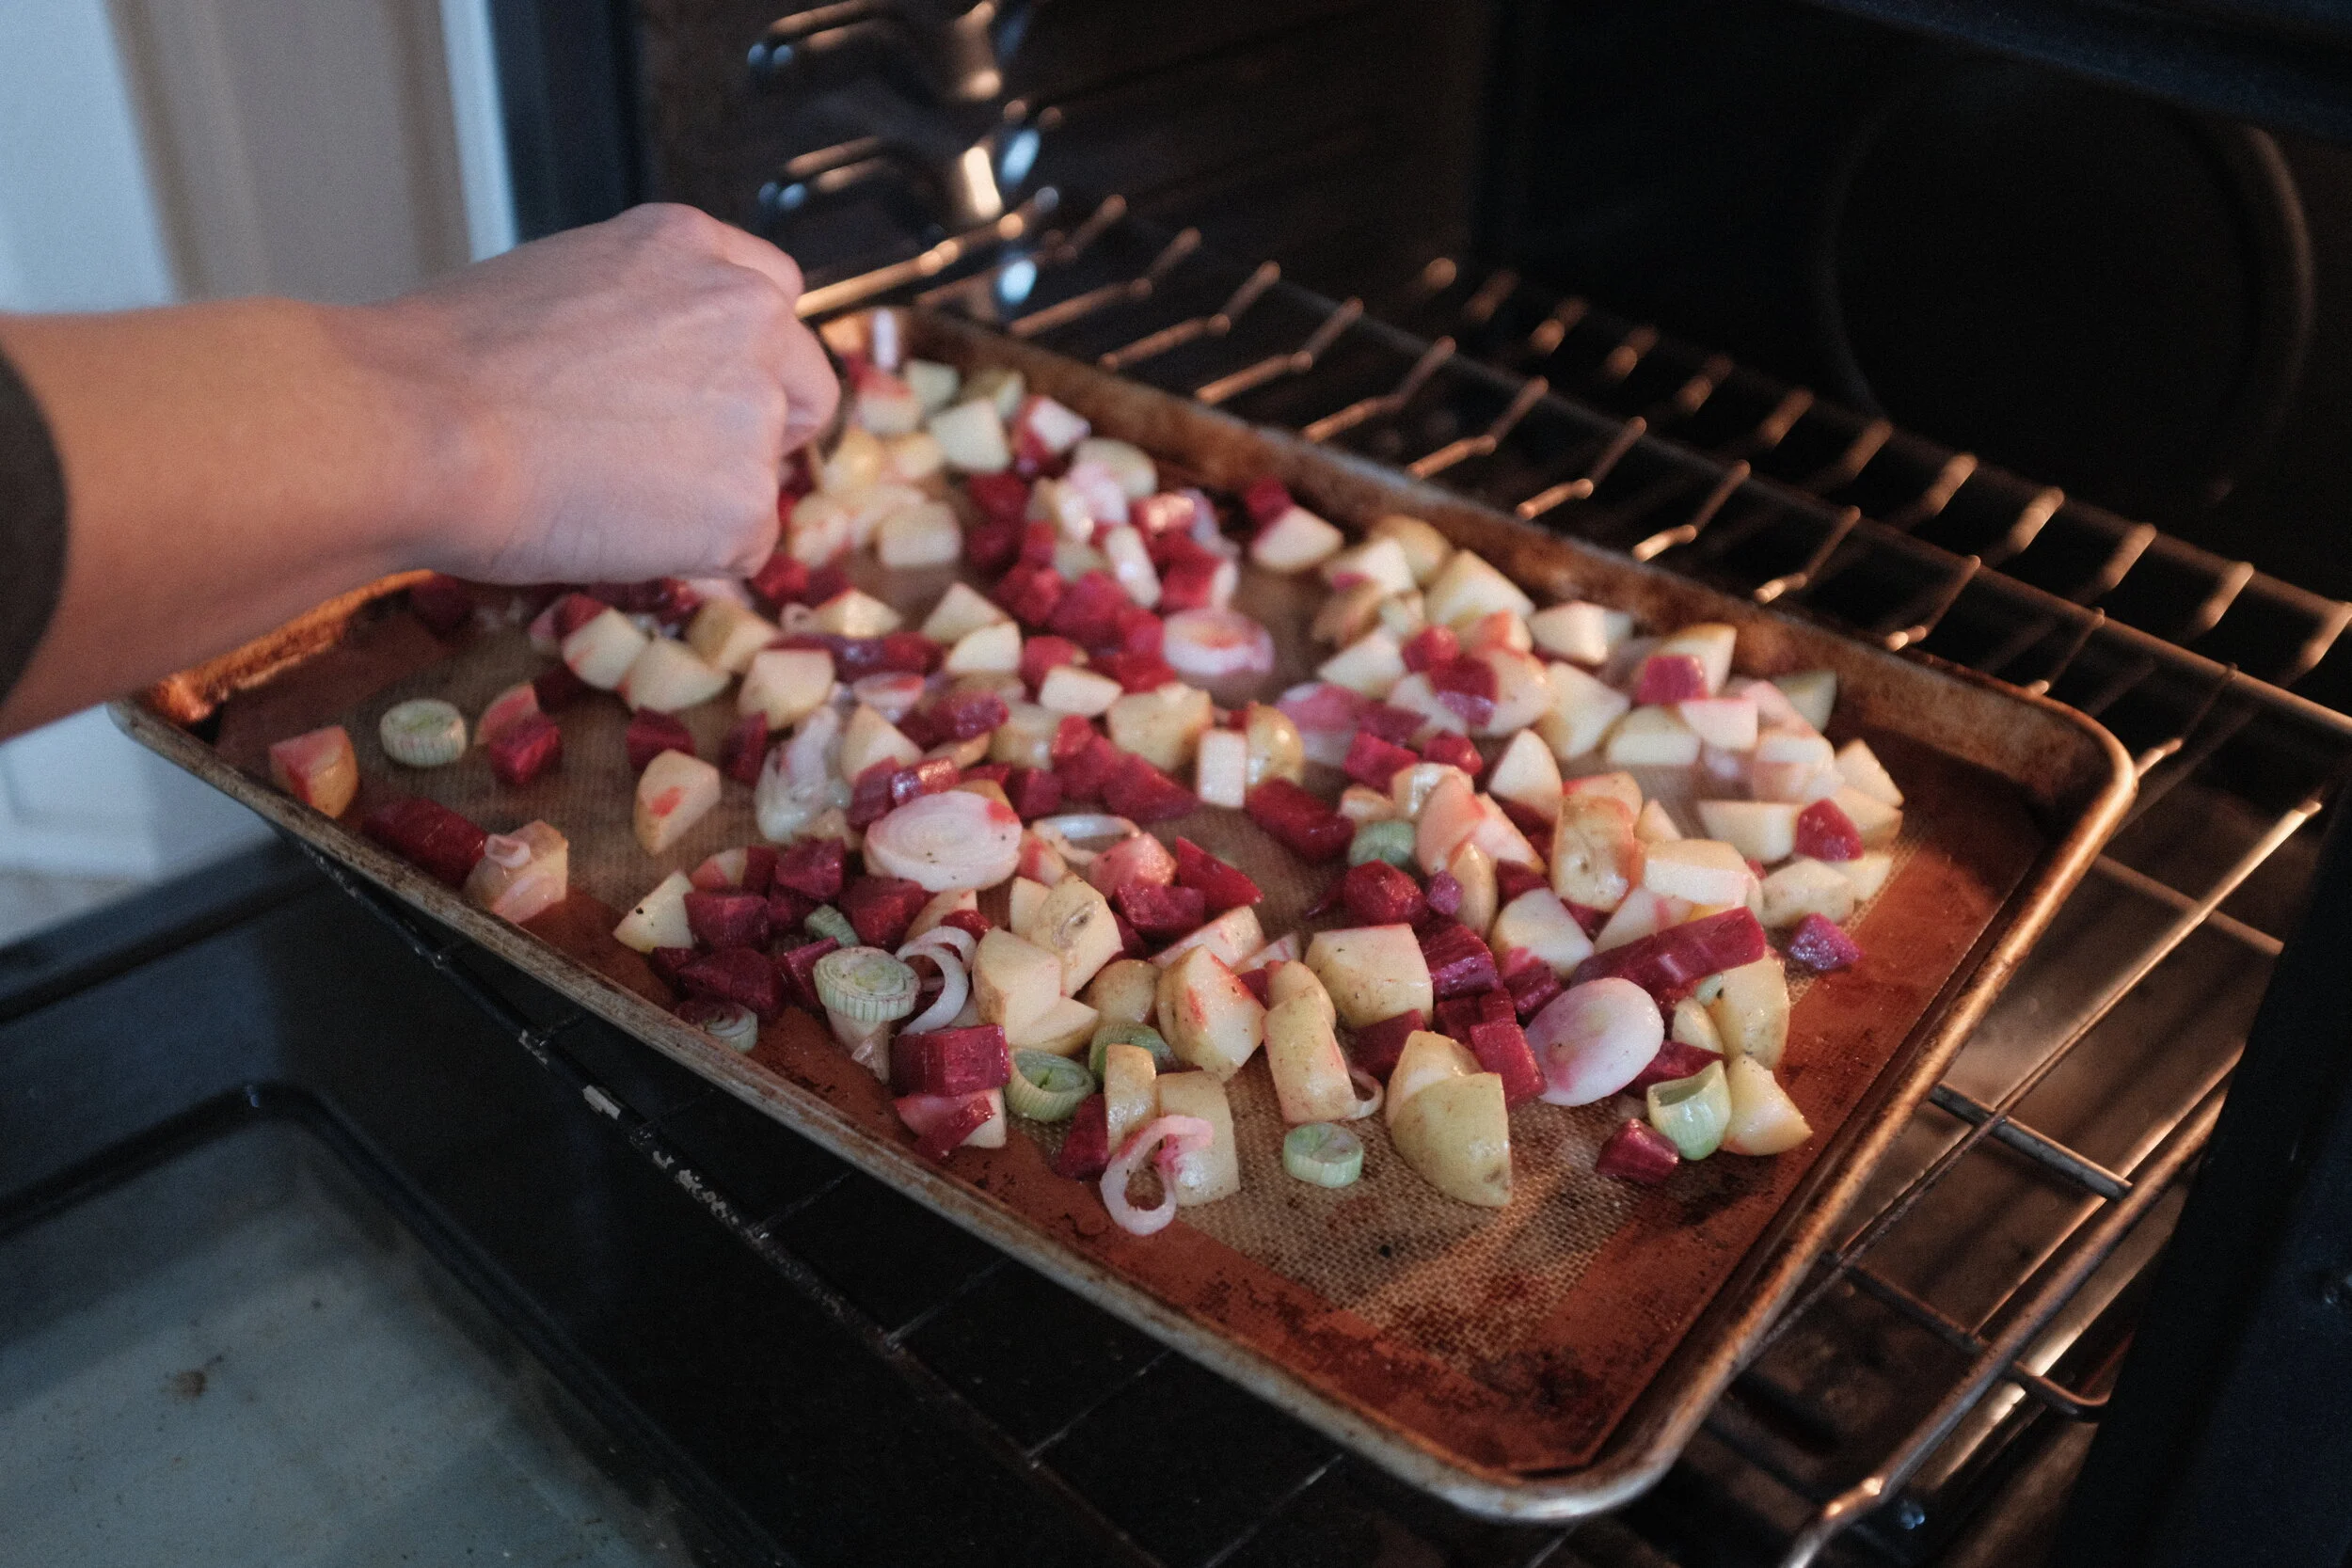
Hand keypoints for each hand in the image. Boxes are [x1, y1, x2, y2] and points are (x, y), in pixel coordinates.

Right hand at [377, 203, 838, 584]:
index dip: (741, 357)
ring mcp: (754, 407)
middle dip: (757, 430)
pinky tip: (612, 529)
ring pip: (766, 473)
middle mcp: (744, 312)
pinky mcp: (746, 501)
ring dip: (709, 494)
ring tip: (607, 492)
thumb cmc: (445, 366)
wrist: (417, 428)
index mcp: (691, 245)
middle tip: (667, 463)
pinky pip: (742, 545)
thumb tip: (655, 374)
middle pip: (807, 385)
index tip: (700, 391)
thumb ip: (638, 316)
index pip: (771, 296)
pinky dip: (690, 555)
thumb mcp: (558, 286)